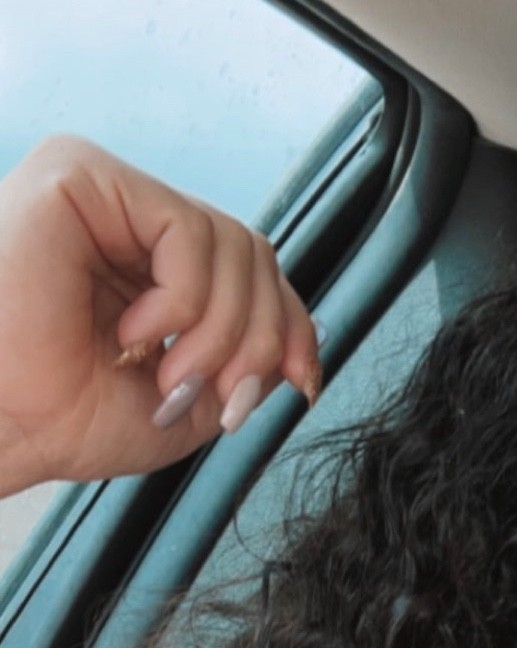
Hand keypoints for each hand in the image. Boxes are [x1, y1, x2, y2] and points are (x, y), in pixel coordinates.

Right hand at [0, 134, 321, 494]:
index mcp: (150, 265)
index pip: (253, 268)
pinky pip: (187, 230)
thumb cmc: (67, 417)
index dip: (290, 324)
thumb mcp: (191, 398)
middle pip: (255, 254)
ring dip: (221, 332)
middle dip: (259, 340)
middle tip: (221, 398)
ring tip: (168, 375)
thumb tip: (309, 331)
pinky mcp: (80, 175)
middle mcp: (129, 220)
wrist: (3, 426)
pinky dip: (181, 300)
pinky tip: (135, 331)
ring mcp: (107, 192)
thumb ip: (248, 359)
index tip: (301, 383)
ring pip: (233, 243)